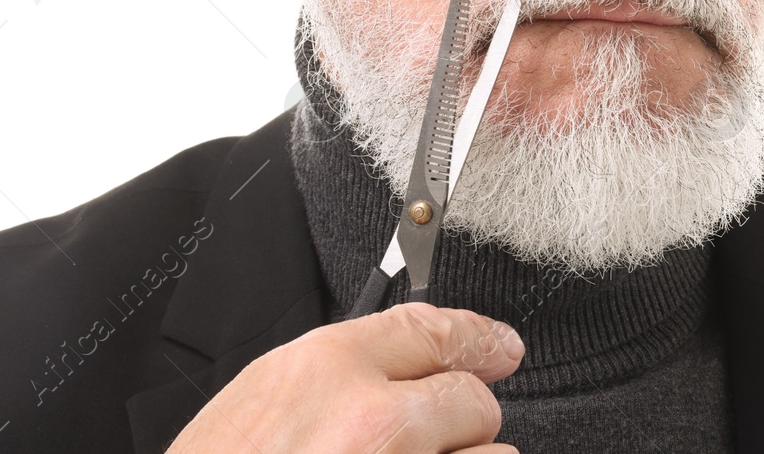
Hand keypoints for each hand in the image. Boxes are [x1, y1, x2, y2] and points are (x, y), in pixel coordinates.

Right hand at [165, 301, 524, 452]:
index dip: (477, 336)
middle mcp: (371, 422)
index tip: (499, 345)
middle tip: (430, 434)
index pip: (433, 328)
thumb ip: (339, 374)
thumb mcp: (263, 397)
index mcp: (325, 370)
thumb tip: (411, 366)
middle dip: (461, 416)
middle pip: (471, 399)